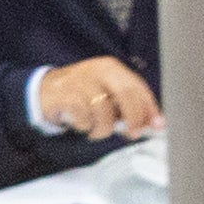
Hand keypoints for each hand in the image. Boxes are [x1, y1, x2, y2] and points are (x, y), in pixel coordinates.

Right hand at [35, 57, 159, 139]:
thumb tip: (154, 124)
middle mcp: (98, 70)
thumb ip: (129, 107)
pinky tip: (81, 123)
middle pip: (126, 95)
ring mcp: (81, 81)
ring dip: (103, 128)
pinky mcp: (65, 94)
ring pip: (104, 112)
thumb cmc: (82, 95)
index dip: (150, 108)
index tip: (157, 126)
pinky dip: (84, 126)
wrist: (45, 90)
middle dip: (133, 119)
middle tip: (131, 134)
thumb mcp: (108, 96)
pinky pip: (84, 118)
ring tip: (96, 129)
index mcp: (112, 68)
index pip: (137, 87)